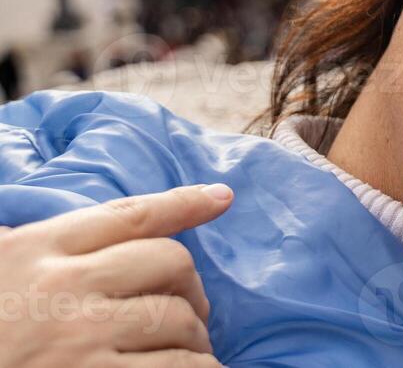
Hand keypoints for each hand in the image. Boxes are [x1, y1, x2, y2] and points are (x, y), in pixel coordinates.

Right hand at [0, 184, 232, 366]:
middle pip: (170, 263)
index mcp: (39, 250)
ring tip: (190, 347)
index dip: (184, 203)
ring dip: (195, 334)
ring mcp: (81, 338)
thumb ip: (38, 249)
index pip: (130, 214)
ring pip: (178, 318)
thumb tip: (106, 235)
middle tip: (190, 306)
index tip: (222, 198)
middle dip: (191, 284)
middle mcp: (66, 287)